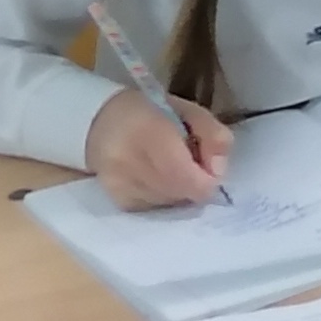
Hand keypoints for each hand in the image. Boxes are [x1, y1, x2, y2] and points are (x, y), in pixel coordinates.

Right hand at [85, 91, 233, 208]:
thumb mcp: (191, 111)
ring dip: (179, 191)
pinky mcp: (116, 199)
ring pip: (168, 202)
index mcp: (149, 132)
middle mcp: (128, 162)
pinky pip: (153, 208)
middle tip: (191, 164)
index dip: (206, 180)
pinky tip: (156, 178)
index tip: (210, 169)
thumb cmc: (153, 113)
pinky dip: (163, 197)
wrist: (101, 122)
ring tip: (171, 167)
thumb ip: (215, 136)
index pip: (184, 176)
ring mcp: (118, 184)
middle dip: (194, 184)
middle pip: (179, 193)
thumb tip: (218, 172)